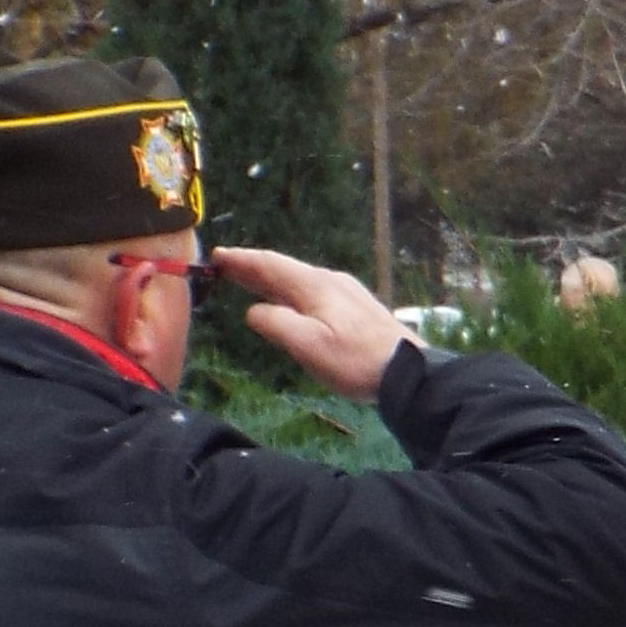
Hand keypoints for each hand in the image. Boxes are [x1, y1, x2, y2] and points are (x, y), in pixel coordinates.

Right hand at [212, 248, 415, 399]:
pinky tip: (289, 303)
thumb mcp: (307, 344)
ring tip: (248, 281)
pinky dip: (291, 292)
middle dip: (252, 268)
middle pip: (284, 270)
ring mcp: (346, 294)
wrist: (409, 370)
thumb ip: (275, 323)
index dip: (241, 260)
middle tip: (224, 266)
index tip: (216, 256)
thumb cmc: (354, 360)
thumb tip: (254, 311)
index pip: (270, 265)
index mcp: (315, 285)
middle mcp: (330, 281)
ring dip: (271, 280)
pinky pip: (313, 292)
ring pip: (299, 281)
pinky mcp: (356, 309)